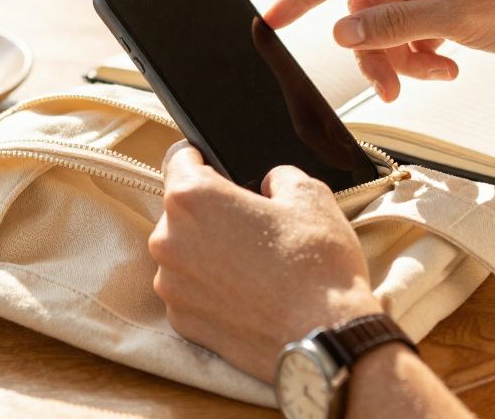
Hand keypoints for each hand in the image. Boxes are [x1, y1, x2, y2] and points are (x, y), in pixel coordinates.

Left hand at [149, 143, 380, 381]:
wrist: (325, 337)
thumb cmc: (316, 264)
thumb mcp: (310, 194)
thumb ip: (278, 175)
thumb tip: (268, 183)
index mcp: (193, 198)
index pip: (179, 159)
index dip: (201, 157)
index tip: (216, 166)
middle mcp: (169, 239)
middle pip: (182, 210)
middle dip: (213, 212)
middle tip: (254, 225)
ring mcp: (171, 284)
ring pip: (185, 252)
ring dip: (209, 251)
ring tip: (255, 264)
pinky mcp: (181, 320)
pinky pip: (190, 290)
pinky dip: (211, 288)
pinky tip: (248, 293)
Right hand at [265, 0, 494, 101]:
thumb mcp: (459, 19)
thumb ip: (394, 26)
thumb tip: (340, 32)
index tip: (269, 23)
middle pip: (363, 9)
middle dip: (372, 50)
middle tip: (387, 86)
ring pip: (384, 28)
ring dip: (400, 59)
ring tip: (434, 75)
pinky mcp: (445, 5)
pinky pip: (409, 35)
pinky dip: (420, 58)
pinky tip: (449, 68)